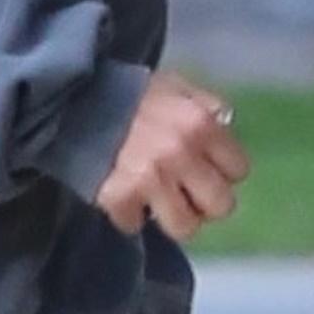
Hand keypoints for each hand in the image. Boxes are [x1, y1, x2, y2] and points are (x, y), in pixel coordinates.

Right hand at [93, 70, 249, 243]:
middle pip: (221, 206)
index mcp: (201, 124)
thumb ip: (206, 107)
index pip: (238, 170)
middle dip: (203, 201)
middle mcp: (182, 154)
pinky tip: (124, 198)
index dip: (221, 171)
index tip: (204, 168)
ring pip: (185, 227)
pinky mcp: (120, 197)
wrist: (74, 99)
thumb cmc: (131, 93)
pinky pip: (135, 225)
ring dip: (171, 218)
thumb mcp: (177, 86)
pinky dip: (128, 215)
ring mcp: (151, 179)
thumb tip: (226, 130)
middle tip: (185, 192)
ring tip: (158, 204)